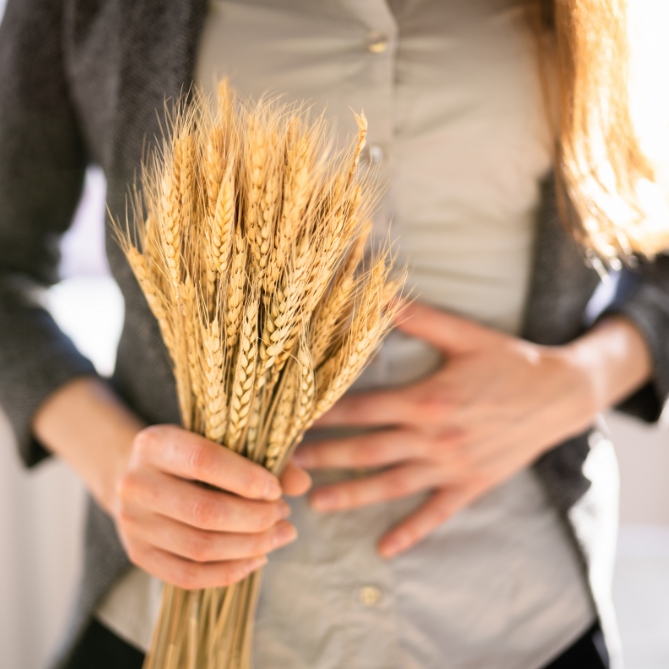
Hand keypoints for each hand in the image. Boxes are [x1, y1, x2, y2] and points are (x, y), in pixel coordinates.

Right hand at [114, 424, 310, 589]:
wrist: (140, 475)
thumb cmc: (192, 453)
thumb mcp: (220, 441)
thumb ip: (263, 457)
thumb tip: (302, 484)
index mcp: (154, 443)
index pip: (204, 461)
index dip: (246, 478)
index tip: (276, 489)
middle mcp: (135, 483)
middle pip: (204, 511)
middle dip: (255, 518)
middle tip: (284, 513)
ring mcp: (132, 523)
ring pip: (199, 547)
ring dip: (250, 546)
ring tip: (280, 534)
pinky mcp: (138, 555)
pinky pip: (188, 577)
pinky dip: (229, 572)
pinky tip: (257, 558)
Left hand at [293, 302, 650, 557]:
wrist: (561, 395)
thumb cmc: (509, 361)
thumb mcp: (465, 335)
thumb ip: (419, 317)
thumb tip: (379, 294)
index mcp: (427, 399)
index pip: (363, 409)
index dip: (325, 415)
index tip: (293, 419)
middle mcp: (434, 437)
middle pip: (367, 450)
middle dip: (325, 457)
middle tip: (286, 464)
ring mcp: (451, 466)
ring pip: (391, 485)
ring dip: (351, 495)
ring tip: (315, 503)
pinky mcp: (470, 484)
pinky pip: (435, 513)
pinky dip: (410, 532)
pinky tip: (385, 548)